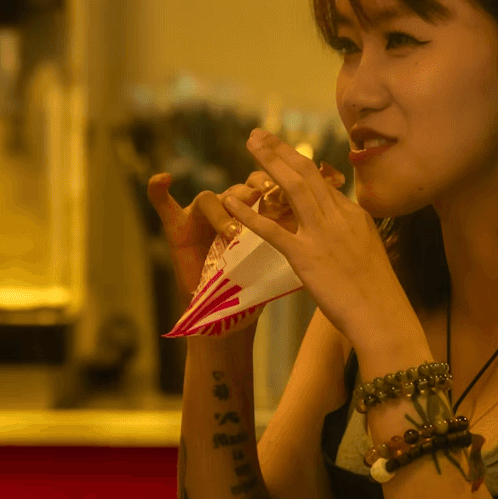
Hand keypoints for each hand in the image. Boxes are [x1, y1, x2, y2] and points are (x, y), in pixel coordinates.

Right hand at [147, 163, 344, 299]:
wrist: (223, 319)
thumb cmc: (255, 290)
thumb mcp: (285, 260)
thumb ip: (302, 236)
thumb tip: (339, 218)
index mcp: (258, 213)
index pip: (274, 186)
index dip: (288, 181)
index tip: (299, 182)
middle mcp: (231, 209)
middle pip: (245, 186)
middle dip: (257, 183)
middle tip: (267, 187)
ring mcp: (203, 218)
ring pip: (213, 197)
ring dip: (226, 204)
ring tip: (233, 209)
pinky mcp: (177, 229)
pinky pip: (165, 206)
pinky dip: (158, 191)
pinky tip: (160, 180)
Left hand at [225, 129, 425, 367]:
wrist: (383, 316)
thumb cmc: (377, 293)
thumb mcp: (367, 252)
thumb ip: (350, 233)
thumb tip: (338, 226)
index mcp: (354, 215)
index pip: (323, 182)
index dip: (298, 164)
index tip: (280, 152)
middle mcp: (339, 216)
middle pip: (307, 172)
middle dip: (280, 150)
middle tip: (257, 134)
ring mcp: (323, 234)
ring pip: (293, 187)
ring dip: (269, 162)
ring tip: (250, 144)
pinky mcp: (306, 256)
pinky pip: (273, 229)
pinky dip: (250, 213)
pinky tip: (231, 203)